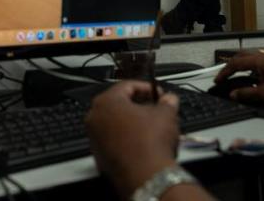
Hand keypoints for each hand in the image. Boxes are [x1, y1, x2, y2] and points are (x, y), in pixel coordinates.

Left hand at [85, 81, 179, 198]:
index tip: (159, 94)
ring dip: (131, 122)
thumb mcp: (165, 115)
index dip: (146, 88)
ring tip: (151, 126)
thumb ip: (167, 102)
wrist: (145, 177)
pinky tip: (142, 143)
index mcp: (107, 102)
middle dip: (138, 104)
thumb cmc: (151, 142)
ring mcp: (94, 138)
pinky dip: (126, 138)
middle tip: (154, 108)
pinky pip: (112, 140)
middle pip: (117, 104)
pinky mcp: (98, 156)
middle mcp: (94, 118)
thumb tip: (170, 99)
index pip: (127, 86)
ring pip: (114, 123)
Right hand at [215, 52, 263, 111]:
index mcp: (260, 61)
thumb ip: (246, 93)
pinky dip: (249, 69)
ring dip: (240, 66)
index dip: (225, 71)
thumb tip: (233, 94)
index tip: (218, 80)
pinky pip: (258, 64)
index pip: (236, 63)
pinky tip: (251, 78)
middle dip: (231, 65)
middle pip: (242, 56)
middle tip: (224, 75)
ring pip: (250, 59)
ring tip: (234, 75)